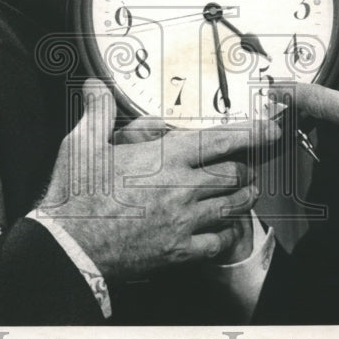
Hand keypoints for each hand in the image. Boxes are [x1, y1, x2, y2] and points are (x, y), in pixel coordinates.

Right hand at [38, 79, 278, 278]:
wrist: (68, 247)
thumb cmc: (76, 195)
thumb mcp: (83, 144)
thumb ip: (97, 111)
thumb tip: (95, 86)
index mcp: (164, 158)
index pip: (219, 140)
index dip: (251, 133)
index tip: (270, 129)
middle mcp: (181, 188)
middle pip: (233, 175)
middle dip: (245, 168)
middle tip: (248, 165)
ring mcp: (183, 222)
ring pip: (232, 207)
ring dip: (243, 197)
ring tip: (246, 191)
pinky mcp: (179, 252)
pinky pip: (218, 242)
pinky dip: (227, 233)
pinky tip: (226, 228)